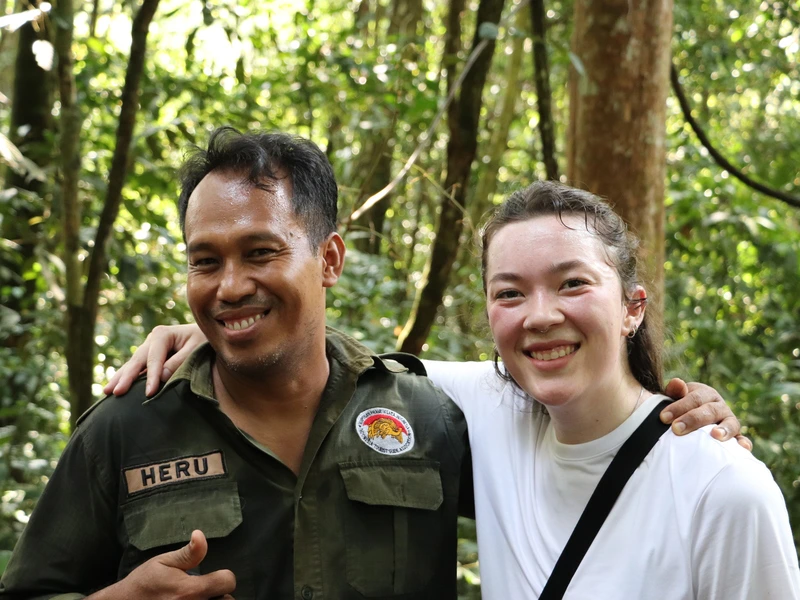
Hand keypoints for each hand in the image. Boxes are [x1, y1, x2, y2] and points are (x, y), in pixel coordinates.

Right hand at [88, 530, 234, 599]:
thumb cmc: (144, 583)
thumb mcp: (164, 562)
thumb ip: (189, 553)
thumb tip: (200, 535)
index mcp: (189, 590)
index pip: (227, 582)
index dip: (224, 576)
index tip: (214, 575)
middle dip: (219, 593)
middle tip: (205, 590)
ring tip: (197, 597)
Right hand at [104, 324, 206, 396]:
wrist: (207, 334)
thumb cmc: (204, 341)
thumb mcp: (196, 349)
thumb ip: (179, 361)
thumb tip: (161, 376)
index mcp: (163, 334)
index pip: (154, 359)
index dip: (151, 376)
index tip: (149, 393)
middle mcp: (152, 338)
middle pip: (137, 360)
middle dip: (126, 377)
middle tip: (116, 392)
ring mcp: (148, 346)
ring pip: (132, 364)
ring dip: (120, 378)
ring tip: (107, 391)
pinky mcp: (149, 354)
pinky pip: (135, 366)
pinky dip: (125, 376)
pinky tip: (114, 386)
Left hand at [660, 378, 752, 450]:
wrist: (690, 416)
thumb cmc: (680, 407)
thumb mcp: (675, 397)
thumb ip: (675, 391)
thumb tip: (677, 382)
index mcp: (705, 393)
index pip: (694, 398)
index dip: (679, 407)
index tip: (663, 417)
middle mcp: (719, 405)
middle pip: (710, 411)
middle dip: (693, 420)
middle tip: (676, 429)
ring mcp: (729, 420)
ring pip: (730, 423)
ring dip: (724, 429)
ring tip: (715, 435)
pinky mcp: (735, 435)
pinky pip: (741, 438)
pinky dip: (744, 442)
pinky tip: (743, 448)